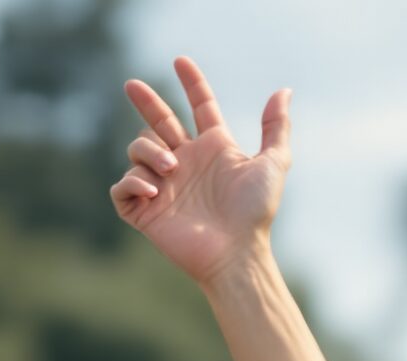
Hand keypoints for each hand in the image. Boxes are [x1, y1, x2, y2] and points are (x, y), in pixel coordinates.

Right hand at [111, 57, 290, 285]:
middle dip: (146, 101)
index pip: (199, 108)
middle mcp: (186, 162)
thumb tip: (284, 91)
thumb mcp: (273, 164)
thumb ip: (276, 127)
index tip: (180, 61)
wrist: (237, 252)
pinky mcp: (145, 211)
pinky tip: (156, 190)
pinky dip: (133, 183)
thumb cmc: (255, 212)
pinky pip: (123, 186)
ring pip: (138, 148)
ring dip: (150, 151)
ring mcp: (164, 185)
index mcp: (213, 149)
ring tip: (171, 168)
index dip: (192, 83)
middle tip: (132, 84)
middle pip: (159, 122)